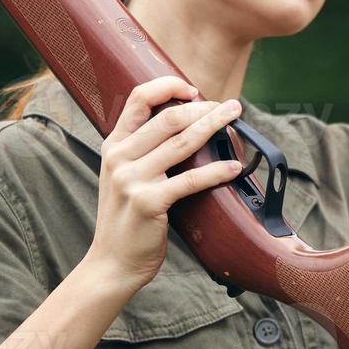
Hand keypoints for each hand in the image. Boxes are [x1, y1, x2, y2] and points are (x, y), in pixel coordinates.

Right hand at [82, 76, 243, 293]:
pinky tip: (234, 167)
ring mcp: (132, 179)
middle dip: (204, 108)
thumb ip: (143, 152)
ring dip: (214, 126)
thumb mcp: (122, 177)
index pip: (137, 99)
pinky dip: (217, 171)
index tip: (194, 91)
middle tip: (229, 107)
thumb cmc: (127, 219)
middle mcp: (119, 158)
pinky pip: (190, 180)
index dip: (167, 86)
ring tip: (235, 119)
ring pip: (182, 143)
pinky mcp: (149, 202)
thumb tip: (184, 127)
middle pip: (168, 117)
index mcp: (113, 146)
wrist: (112, 262)